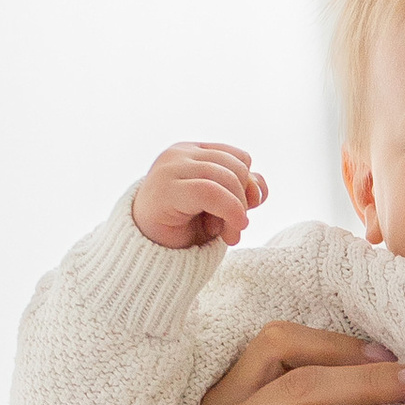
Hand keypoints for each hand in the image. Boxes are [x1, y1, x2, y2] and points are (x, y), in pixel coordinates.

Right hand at [134, 142, 268, 251]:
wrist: (145, 252)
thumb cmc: (182, 229)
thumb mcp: (220, 209)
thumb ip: (242, 193)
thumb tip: (259, 188)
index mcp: (194, 152)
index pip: (239, 158)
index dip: (249, 186)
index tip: (243, 215)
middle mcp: (181, 153)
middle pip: (236, 167)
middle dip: (244, 201)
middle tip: (235, 231)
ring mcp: (171, 167)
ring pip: (226, 178)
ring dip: (236, 213)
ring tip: (229, 237)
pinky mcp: (166, 187)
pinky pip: (210, 191)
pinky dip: (229, 212)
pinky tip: (229, 235)